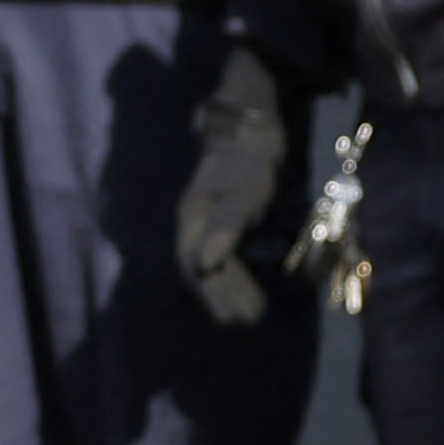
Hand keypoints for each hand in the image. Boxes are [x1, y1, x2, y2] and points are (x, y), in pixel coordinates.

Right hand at [170, 48, 305, 330]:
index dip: (212, 295)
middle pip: (202, 269)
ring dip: (229, 288)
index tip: (233, 319)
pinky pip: (222, 252)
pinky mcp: (220, 214)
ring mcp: (204, 219)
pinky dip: (235, 272)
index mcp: (192, 219)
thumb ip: (226, 227)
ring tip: (251, 311)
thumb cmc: (248, 156)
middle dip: (222, 298)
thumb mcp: (244, 191)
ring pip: (211, 262)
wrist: (250, 122)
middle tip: (247, 322)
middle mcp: (192, 222)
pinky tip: (248, 285)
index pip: (195, 267)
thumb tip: (205, 265)